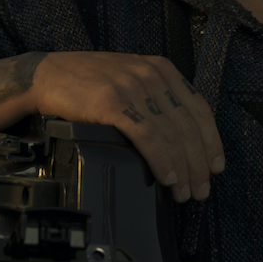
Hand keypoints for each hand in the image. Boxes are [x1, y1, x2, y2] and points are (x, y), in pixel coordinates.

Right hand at [26, 52, 224, 201]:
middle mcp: (152, 75)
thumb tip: (178, 136)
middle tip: (201, 190)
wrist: (46, 76)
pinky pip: (148, 137)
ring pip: (171, 135)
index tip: (216, 166)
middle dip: (199, 163)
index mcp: (161, 69)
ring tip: (184, 192)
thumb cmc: (86, 82)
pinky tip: (167, 178)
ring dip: (183, 169)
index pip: (199, 108)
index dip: (212, 141)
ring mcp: (133, 88)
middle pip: (188, 126)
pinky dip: (161, 161)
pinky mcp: (114, 102)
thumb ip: (155, 97)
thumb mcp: (130, 77)